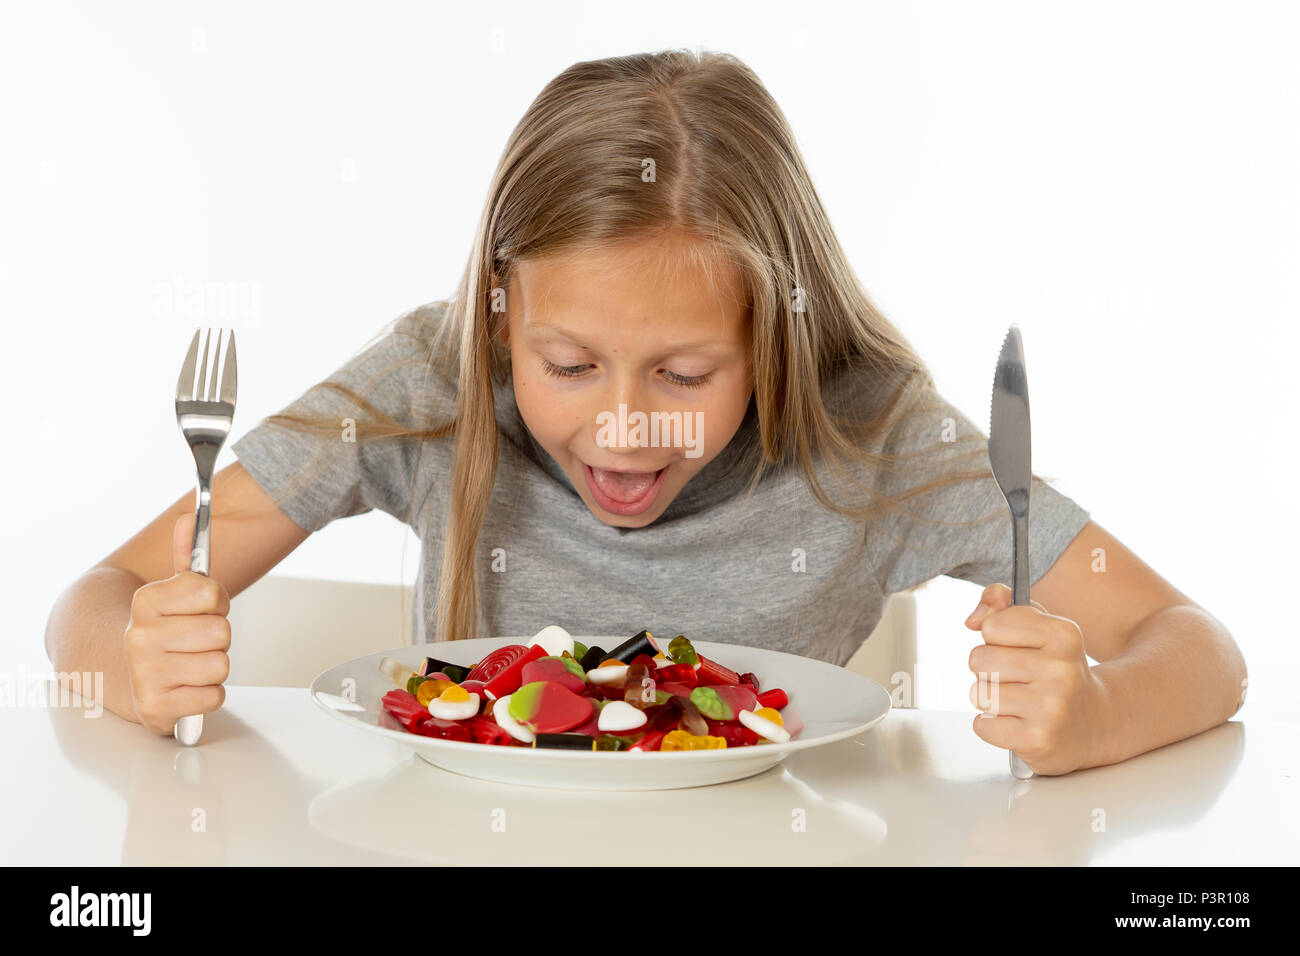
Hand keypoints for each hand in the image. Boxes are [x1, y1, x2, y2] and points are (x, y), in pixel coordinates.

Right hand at [122, 513, 231, 734]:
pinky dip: (207, 694)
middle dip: (217, 637)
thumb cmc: (163, 632)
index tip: (205, 607)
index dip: (217, 601)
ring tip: (190, 663)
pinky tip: (187, 686)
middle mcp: (140, 636)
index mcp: (146, 602)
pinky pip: (213, 696)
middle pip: (221, 633)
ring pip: (220, 665)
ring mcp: (145, 674)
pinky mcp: (156, 707)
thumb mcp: (171, 593)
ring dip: (213, 666)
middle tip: (196, 641)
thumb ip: (186, 557)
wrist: (126, 676)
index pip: (210, 593)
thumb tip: (189, 518)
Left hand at [964, 582, 1105, 774]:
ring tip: (1019, 701)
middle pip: (979, 659)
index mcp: (1062, 634)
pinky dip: (993, 726)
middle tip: (1017, 679)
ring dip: (990, 699)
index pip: (991, 625)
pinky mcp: (1038, 739)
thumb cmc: (1056, 669)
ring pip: (978, 693)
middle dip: (988, 670)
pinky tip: (1018, 723)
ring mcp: (1051, 707)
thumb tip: (972, 619)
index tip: (1017, 648)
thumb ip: (1000, 604)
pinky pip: (983, 725)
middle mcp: (1061, 669)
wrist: (1096, 721)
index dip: (995, 637)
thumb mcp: (1039, 626)